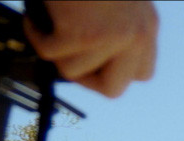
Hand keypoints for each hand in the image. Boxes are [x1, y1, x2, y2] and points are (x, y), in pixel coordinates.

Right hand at [25, 1, 158, 98]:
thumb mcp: (120, 5)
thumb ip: (118, 30)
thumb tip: (93, 59)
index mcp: (147, 28)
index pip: (141, 74)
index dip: (112, 72)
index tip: (93, 61)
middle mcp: (136, 37)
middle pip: (113, 88)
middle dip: (85, 78)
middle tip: (67, 57)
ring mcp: (110, 39)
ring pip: (74, 71)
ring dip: (55, 50)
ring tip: (50, 25)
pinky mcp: (80, 34)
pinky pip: (49, 53)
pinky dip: (36, 34)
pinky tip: (37, 18)